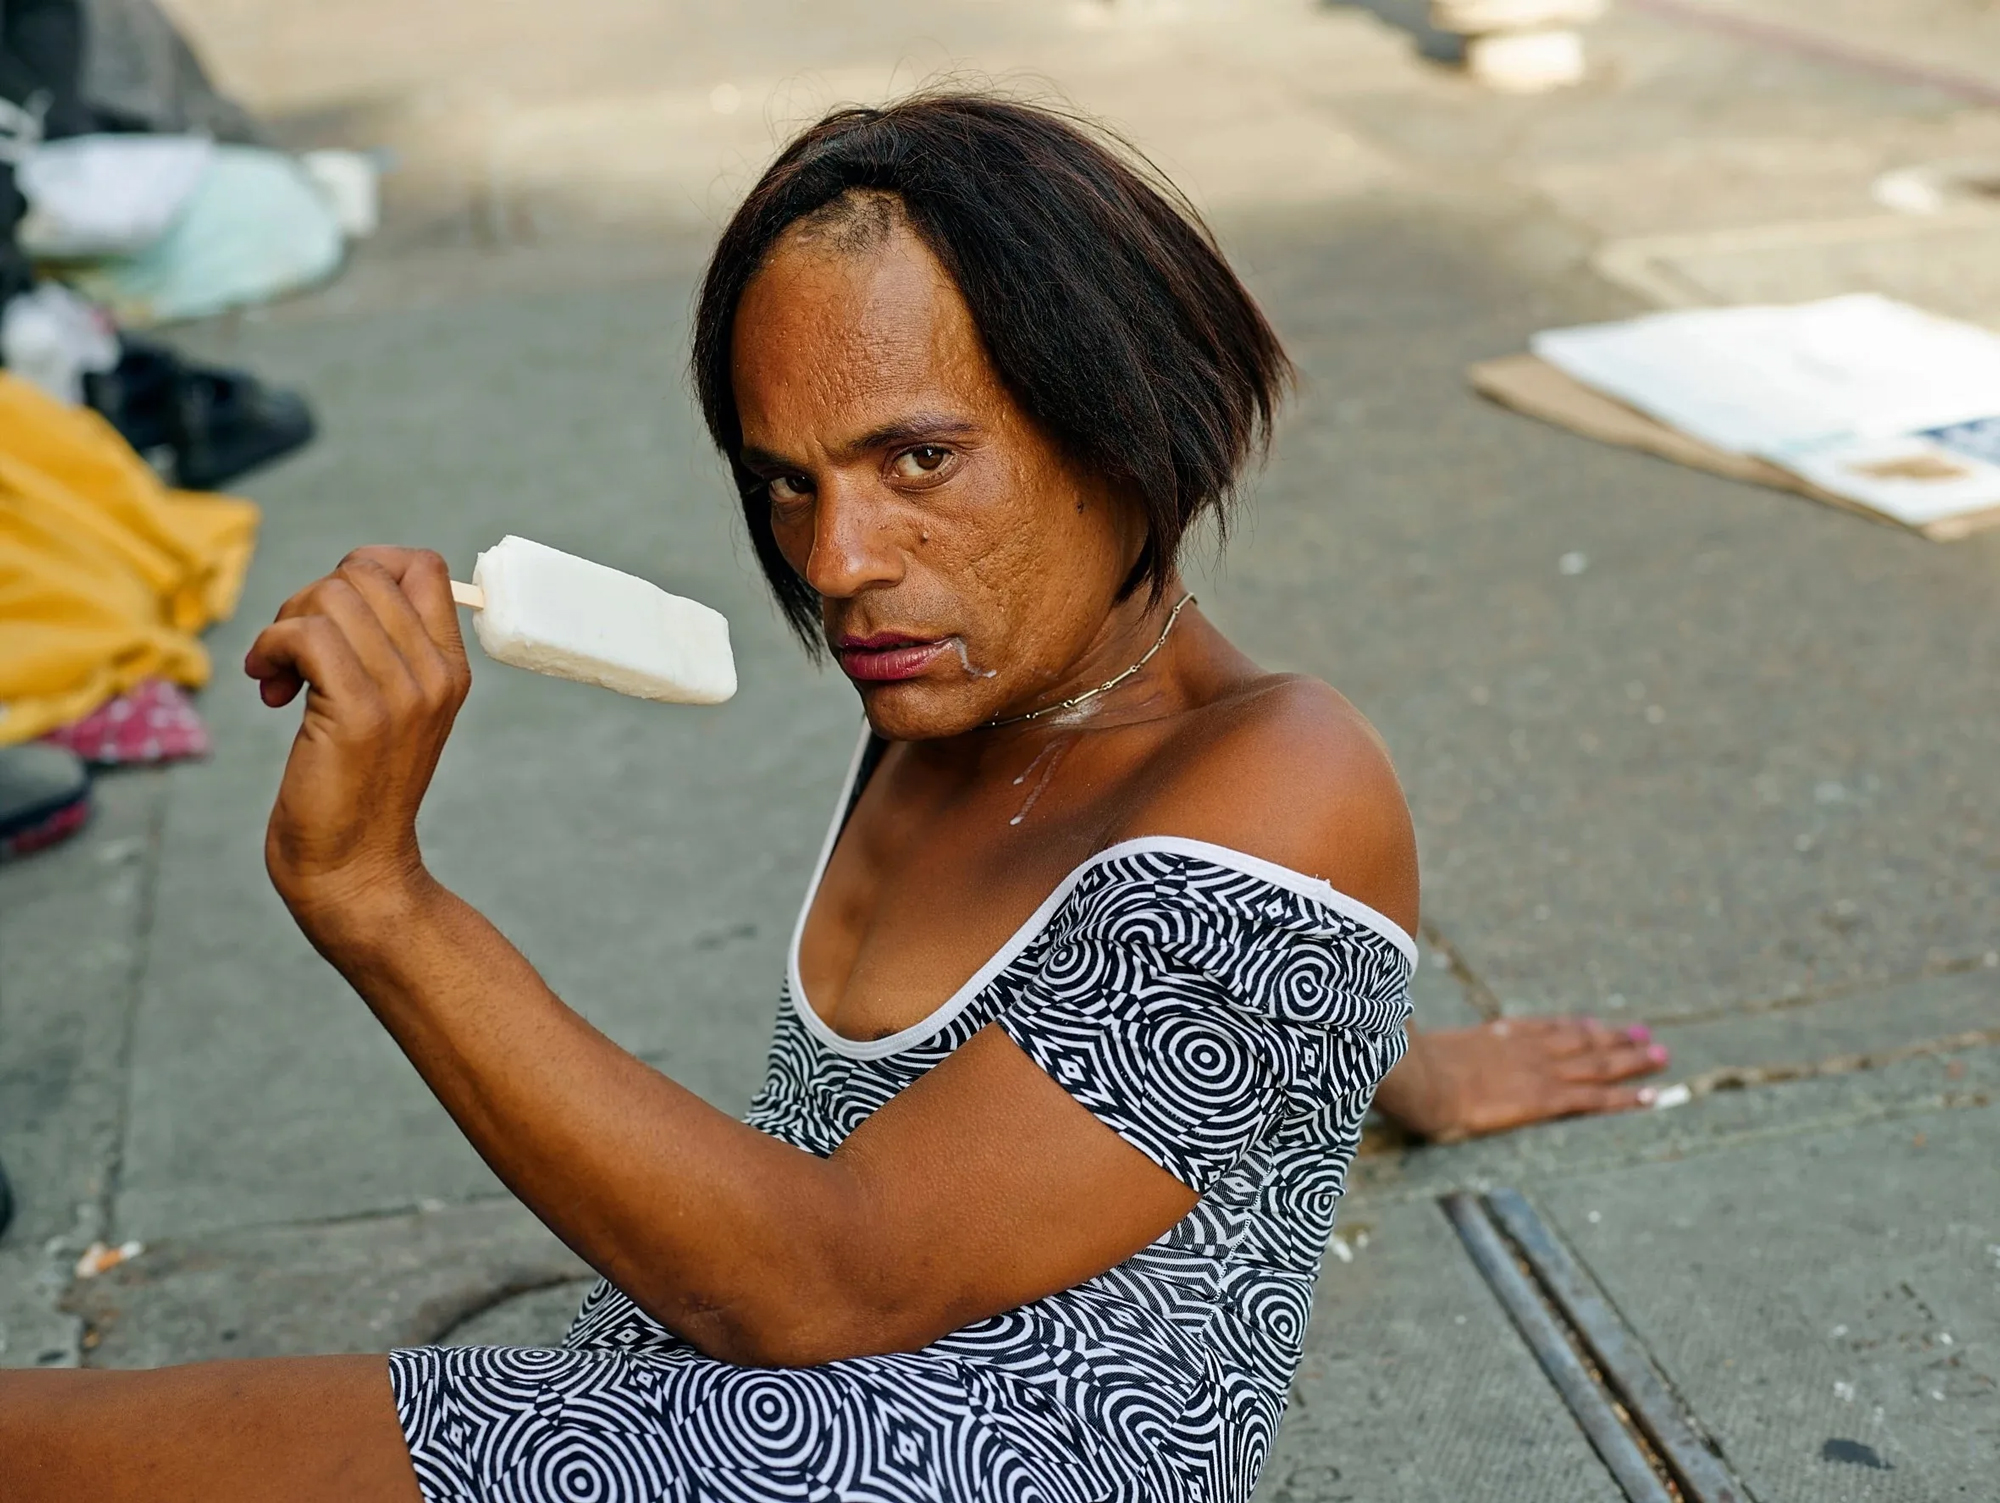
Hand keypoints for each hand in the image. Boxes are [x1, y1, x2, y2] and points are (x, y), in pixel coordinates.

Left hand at [244, 547, 469, 932]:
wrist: (354, 869)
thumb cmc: (355, 790)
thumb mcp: (389, 711)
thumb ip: (384, 652)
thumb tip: (340, 585)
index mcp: (451, 669)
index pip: (424, 566)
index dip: (365, 569)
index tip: (334, 617)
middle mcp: (436, 675)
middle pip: (365, 571)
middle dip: (310, 598)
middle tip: (292, 654)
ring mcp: (402, 694)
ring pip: (331, 595)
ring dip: (284, 626)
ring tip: (279, 677)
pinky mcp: (358, 714)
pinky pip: (303, 635)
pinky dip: (271, 649)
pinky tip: (269, 690)